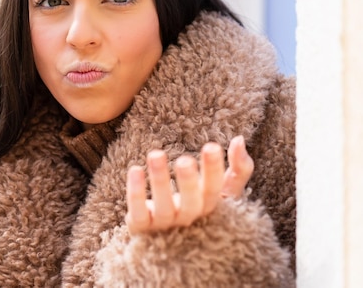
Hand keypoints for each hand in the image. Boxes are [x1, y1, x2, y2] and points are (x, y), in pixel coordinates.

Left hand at [126, 135, 252, 233]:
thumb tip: (239, 140)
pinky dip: (136, 193)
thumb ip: (237, 168)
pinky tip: (135, 169)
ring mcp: (164, 224)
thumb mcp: (221, 188)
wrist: (165, 235)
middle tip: (185, 160)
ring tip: (155, 154)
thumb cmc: (196, 203)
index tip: (211, 146)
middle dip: (188, 182)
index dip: (214, 170)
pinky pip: (138, 213)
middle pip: (190, 203)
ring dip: (159, 180)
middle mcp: (188, 217)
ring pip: (163, 206)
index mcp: (208, 207)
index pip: (215, 190)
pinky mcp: (141, 226)